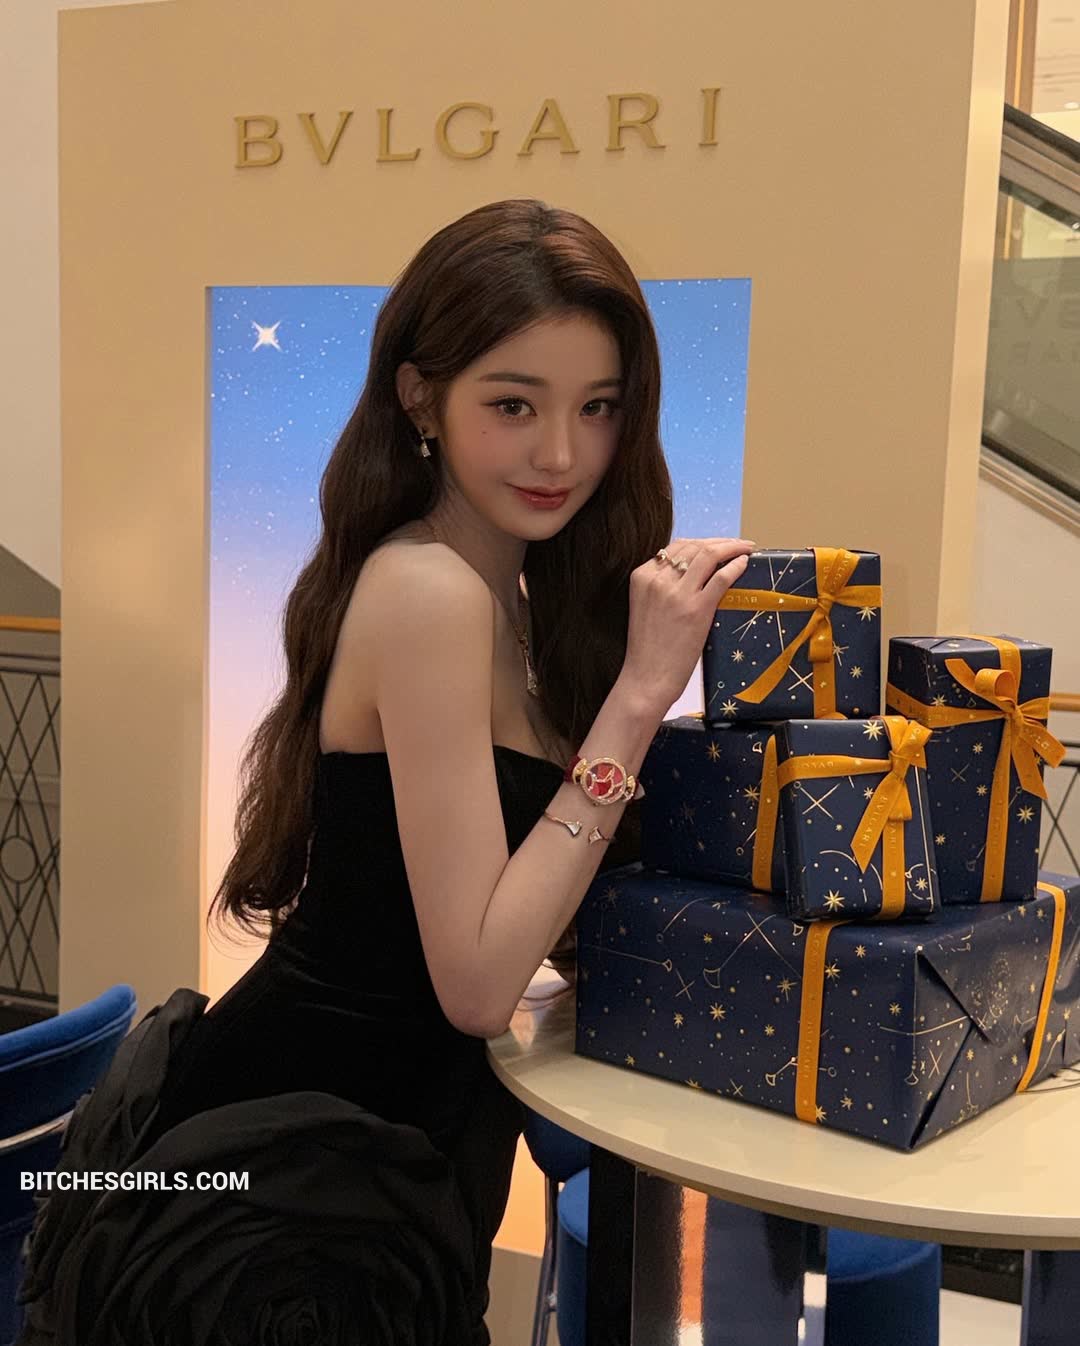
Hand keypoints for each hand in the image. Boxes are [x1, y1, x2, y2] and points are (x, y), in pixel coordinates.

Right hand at [619, 538, 754, 715]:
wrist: (647, 678)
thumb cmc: (648, 648)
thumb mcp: (646, 607)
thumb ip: (662, 587)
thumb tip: (693, 573)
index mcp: (642, 577)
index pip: (675, 547)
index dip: (700, 542)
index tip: (716, 545)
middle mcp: (658, 580)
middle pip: (694, 546)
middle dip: (719, 541)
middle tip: (737, 544)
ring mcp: (677, 593)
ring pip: (709, 554)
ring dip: (732, 547)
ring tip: (745, 548)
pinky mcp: (697, 608)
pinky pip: (722, 577)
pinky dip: (736, 566)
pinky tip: (744, 564)